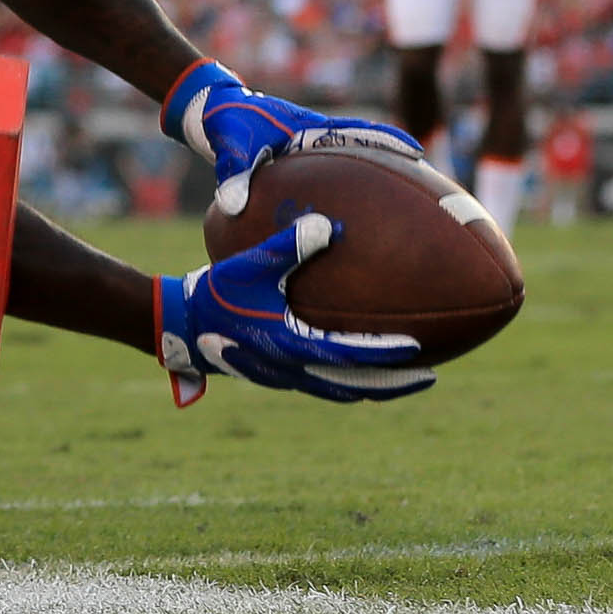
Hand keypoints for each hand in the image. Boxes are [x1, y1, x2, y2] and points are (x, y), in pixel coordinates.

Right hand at [155, 213, 435, 405]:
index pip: (350, 355)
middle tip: (430, 377)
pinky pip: (324, 382)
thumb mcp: (250, 265)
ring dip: (375, 387)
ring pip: (342, 390)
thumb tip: (327, 223)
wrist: (182, 325)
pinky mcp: (279, 374)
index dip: (386, 355)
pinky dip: (349, 379)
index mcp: (291, 345)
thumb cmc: (217, 292)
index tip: (418, 349)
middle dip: (394, 385)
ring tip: (404, 377)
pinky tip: (358, 363)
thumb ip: (288, 245)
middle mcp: (294, 369)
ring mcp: (287, 377)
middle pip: (356, 387)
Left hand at [163, 58, 423, 216]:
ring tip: (396, 204)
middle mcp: (313, 136)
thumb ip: (233, 173)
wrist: (208, 111)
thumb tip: (234, 204)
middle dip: (389, 163)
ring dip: (368, 177)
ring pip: (346, 164)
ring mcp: (305, 148)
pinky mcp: (293, 160)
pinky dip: (338, 189)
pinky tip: (343, 215)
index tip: (416, 152)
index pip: (356, 132)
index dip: (386, 140)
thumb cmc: (223, 120)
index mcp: (308, 127)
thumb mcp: (229, 146)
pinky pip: (324, 175)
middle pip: (361, 149)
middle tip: (422, 182)